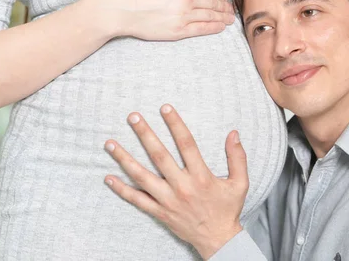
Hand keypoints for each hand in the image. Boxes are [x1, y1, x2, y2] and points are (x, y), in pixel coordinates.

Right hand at [95, 0, 234, 40]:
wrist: (121, 9)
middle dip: (224, 7)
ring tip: (229, 20)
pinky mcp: (178, 30)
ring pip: (210, 16)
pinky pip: (202, 29)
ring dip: (222, 18)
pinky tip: (220, 27)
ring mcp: (184, 15)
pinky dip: (213, 28)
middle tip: (231, 10)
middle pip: (212, 3)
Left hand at [105, 105, 247, 259]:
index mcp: (201, 176)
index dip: (175, 124)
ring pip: (142, 176)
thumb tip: (234, 134)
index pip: (186, 144)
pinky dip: (122, 189)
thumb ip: (237, 157)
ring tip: (110, 143)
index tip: (165, 108)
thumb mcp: (240, 183)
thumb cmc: (228, 209)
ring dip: (125, 159)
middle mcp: (182, 186)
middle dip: (145, 134)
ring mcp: (168, 200)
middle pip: (159, 156)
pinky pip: (137, 200)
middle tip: (132, 117)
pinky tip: (109, 178)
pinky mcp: (160, 212)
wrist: (218, 240)